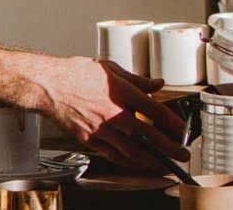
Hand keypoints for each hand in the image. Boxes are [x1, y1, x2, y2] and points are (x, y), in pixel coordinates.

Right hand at [35, 56, 188, 170]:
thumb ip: (137, 79)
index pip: (155, 111)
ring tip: (164, 164)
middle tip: (182, 153)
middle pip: (148, 136)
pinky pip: (113, 156)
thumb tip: (156, 84)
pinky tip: (137, 164)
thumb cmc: (76, 73)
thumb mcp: (111, 68)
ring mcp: (102, 130)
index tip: (183, 130)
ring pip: (132, 151)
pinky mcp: (89, 140)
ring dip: (151, 160)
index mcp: (122, 93)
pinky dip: (128, 162)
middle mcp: (114, 115)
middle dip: (169, 148)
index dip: (173, 123)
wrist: (48, 85)